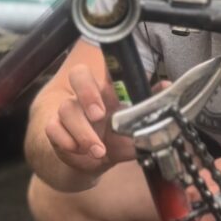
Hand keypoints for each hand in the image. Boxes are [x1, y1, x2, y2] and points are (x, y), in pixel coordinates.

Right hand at [44, 65, 170, 176]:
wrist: (93, 162)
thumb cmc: (115, 138)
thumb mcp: (134, 128)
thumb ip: (150, 109)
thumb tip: (167, 86)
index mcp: (108, 91)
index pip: (108, 68)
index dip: (110, 59)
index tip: (115, 61)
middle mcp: (87, 96)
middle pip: (78, 74)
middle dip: (88, 93)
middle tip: (100, 115)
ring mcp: (69, 111)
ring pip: (67, 108)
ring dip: (83, 132)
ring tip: (98, 150)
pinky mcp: (55, 128)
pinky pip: (52, 128)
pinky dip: (65, 140)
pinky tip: (77, 151)